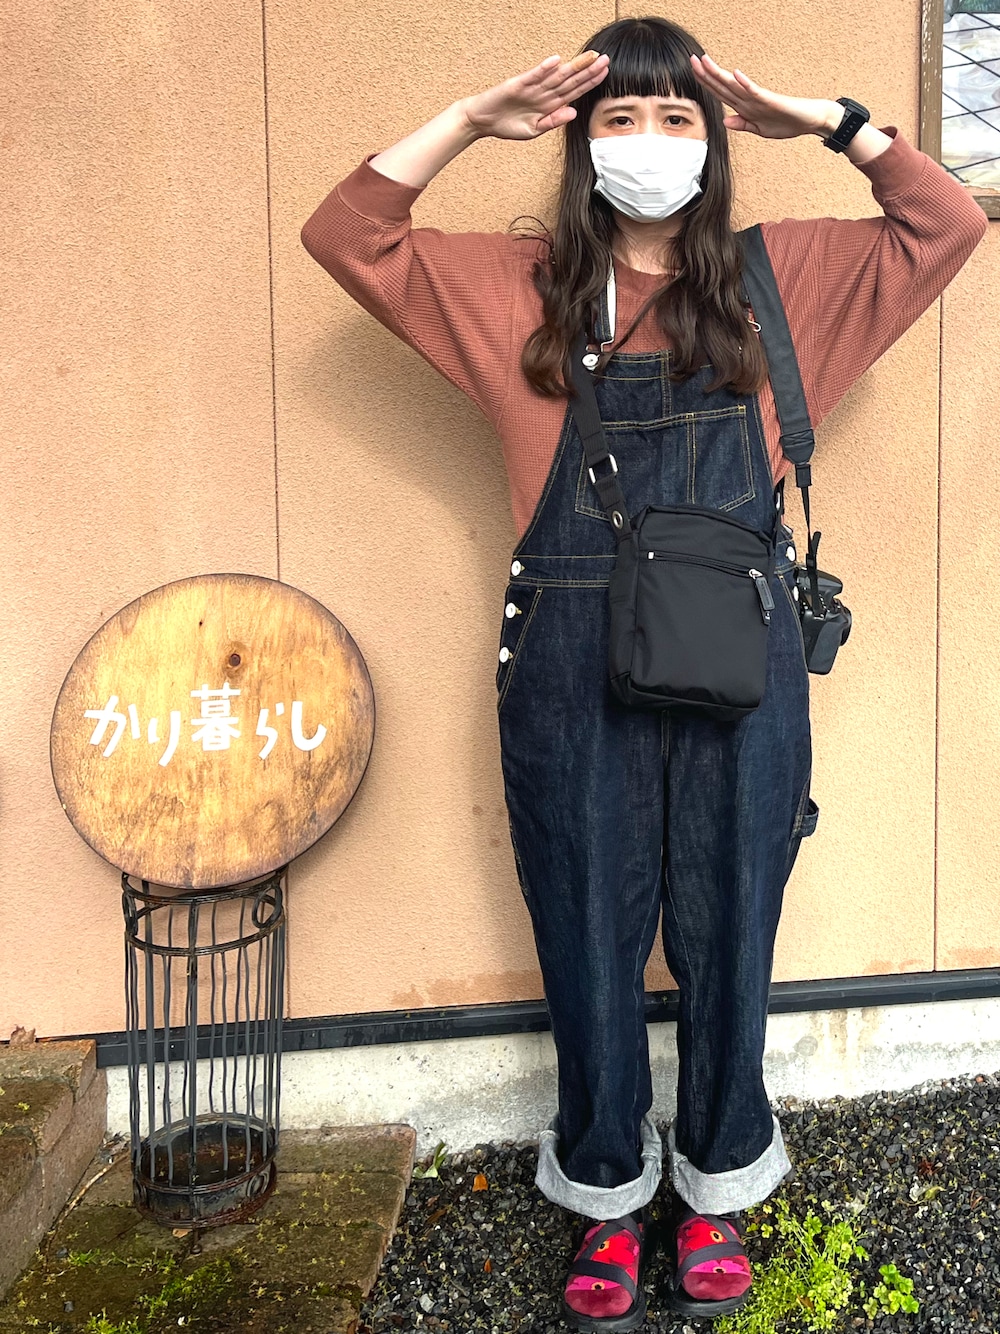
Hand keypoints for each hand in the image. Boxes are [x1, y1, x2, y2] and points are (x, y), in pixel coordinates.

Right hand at [460, 51, 609, 140]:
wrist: (483, 121)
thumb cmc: (507, 126)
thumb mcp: (533, 130)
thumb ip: (553, 121)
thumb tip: (574, 112)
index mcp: (549, 104)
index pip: (574, 91)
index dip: (589, 82)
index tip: (605, 74)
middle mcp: (544, 93)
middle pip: (570, 80)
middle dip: (588, 71)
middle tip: (605, 59)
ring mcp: (532, 87)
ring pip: (556, 76)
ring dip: (573, 66)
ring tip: (590, 56)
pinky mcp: (518, 84)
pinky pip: (533, 76)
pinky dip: (544, 69)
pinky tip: (556, 61)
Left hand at [690, 54, 838, 139]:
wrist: (810, 121)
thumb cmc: (787, 123)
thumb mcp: (759, 129)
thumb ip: (743, 124)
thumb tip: (725, 121)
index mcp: (745, 106)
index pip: (721, 93)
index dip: (706, 83)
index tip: (693, 73)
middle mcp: (749, 99)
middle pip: (723, 85)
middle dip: (706, 74)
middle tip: (691, 59)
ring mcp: (759, 99)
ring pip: (735, 85)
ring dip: (720, 74)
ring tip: (705, 61)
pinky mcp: (771, 100)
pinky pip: (755, 91)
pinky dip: (745, 83)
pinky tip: (735, 73)